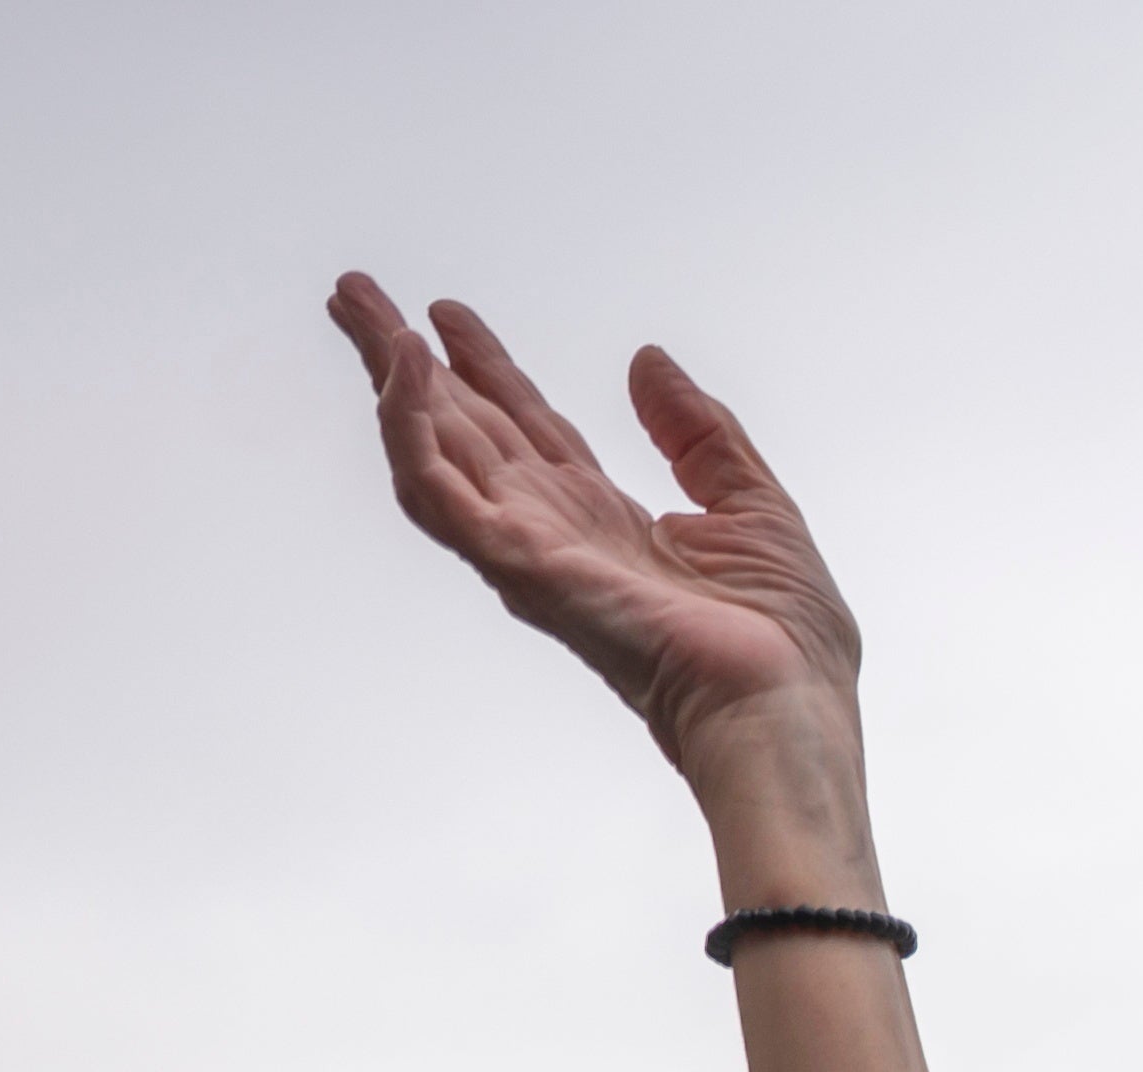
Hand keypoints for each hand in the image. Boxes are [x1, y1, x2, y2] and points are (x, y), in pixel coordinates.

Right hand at [332, 277, 871, 842]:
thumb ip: (700, 432)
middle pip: (466, 429)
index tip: (444, 317)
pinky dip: (410, 429)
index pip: (528, 429)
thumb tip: (647, 361)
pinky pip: (440, 491)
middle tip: (357, 292)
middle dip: (408, 362)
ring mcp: (529, 551)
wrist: (782, 708)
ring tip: (359, 308)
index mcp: (607, 521)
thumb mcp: (755, 504)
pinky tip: (402, 368)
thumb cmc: (786, 644)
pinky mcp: (518, 567)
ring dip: (392, 380)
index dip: (487, 370)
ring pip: (436, 451)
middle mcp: (556, 532)